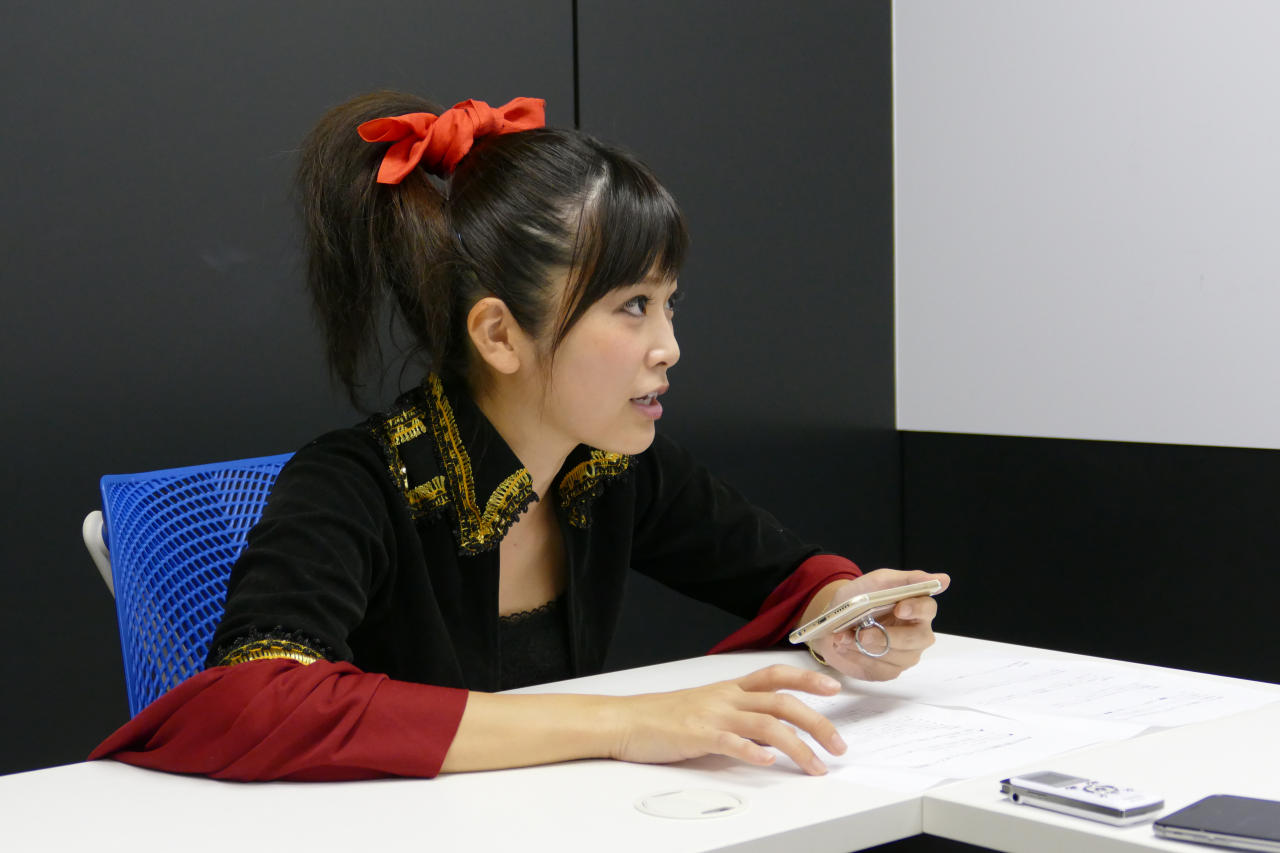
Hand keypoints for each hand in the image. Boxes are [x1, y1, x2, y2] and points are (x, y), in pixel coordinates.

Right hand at [608, 665, 847, 774]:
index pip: (775, 676)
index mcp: (730, 689)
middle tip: (839, 745)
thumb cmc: (664, 716)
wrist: (626, 720)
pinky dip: (751, 751)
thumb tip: (769, 731)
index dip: (806, 678)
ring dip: (797, 746)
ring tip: (815, 765)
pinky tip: (767, 761)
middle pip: (782, 702)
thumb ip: (738, 714)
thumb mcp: (707, 706)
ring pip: (766, 724)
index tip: (834, 688)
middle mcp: (727, 698)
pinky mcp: (697, 735)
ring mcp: (713, 715)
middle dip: (817, 722)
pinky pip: (730, 741)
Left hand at [807, 569, 949, 681]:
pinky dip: (857, 657)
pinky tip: (844, 646)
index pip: (928, 609)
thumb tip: (943, 579)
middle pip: (915, 639)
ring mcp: (906, 655)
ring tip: (842, 636)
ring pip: (895, 656)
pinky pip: (878, 669)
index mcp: (918, 609)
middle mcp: (918, 634)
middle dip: (886, 636)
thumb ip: (908, 580)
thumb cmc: (859, 599)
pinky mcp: (889, 671)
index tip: (899, 608)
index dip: (916, 609)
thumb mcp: (878, 582)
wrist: (833, 620)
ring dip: (864, 647)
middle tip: (862, 633)